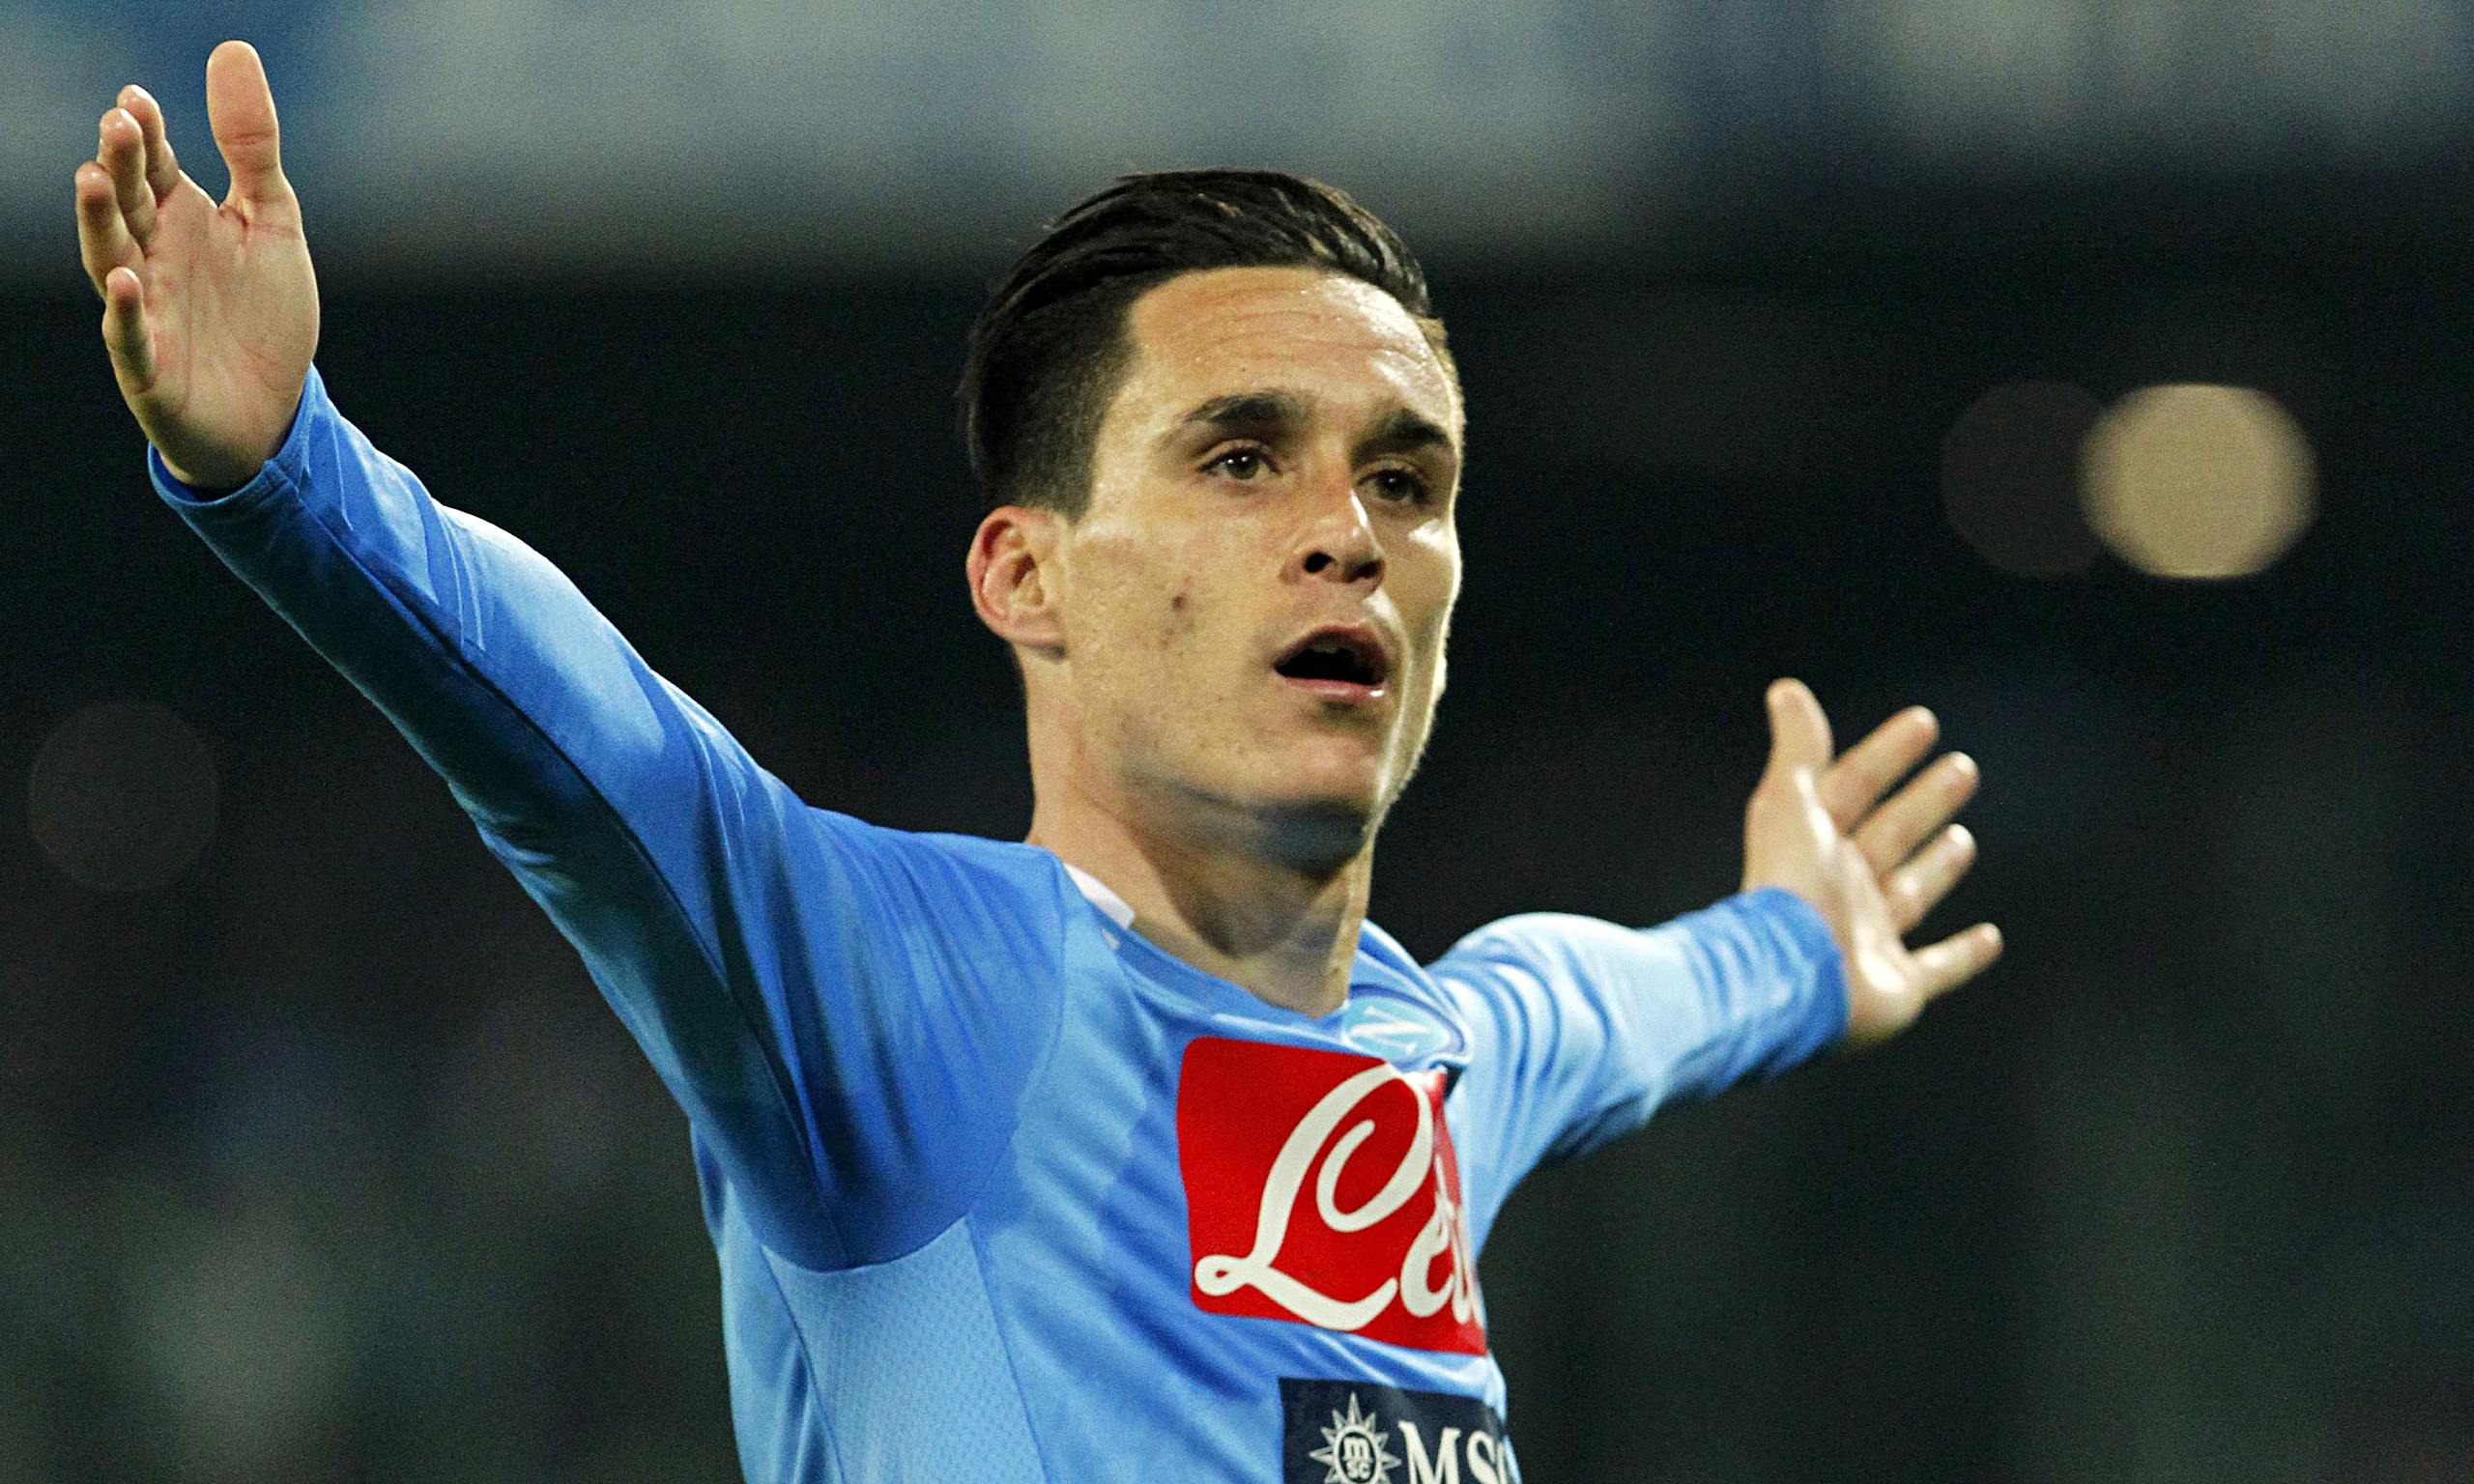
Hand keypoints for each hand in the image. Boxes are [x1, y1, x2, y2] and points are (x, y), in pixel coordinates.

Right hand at [73, 41, 316, 489]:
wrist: (274, 413)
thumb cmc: (262, 315)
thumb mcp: (271, 220)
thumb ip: (252, 146)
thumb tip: (233, 49)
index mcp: (180, 220)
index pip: (153, 168)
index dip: (146, 136)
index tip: (138, 100)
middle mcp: (154, 259)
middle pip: (127, 205)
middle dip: (120, 166)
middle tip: (119, 124)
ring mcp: (149, 312)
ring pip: (111, 261)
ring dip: (101, 223)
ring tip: (95, 180)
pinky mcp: (153, 368)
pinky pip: (132, 338)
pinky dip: (127, 312)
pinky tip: (130, 281)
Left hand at [1741, 678, 2001, 1045]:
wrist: (1790, 976)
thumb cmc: (1790, 886)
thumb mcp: (1791, 805)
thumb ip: (1797, 749)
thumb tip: (1786, 689)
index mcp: (1813, 846)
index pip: (1855, 788)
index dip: (1887, 754)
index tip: (1924, 722)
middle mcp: (1841, 891)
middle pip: (1889, 835)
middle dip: (1923, 802)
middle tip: (1963, 767)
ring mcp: (1868, 940)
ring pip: (1910, 894)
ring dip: (1936, 866)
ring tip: (1961, 837)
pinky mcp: (1897, 987)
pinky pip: (1938, 969)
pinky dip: (1964, 956)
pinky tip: (1991, 938)